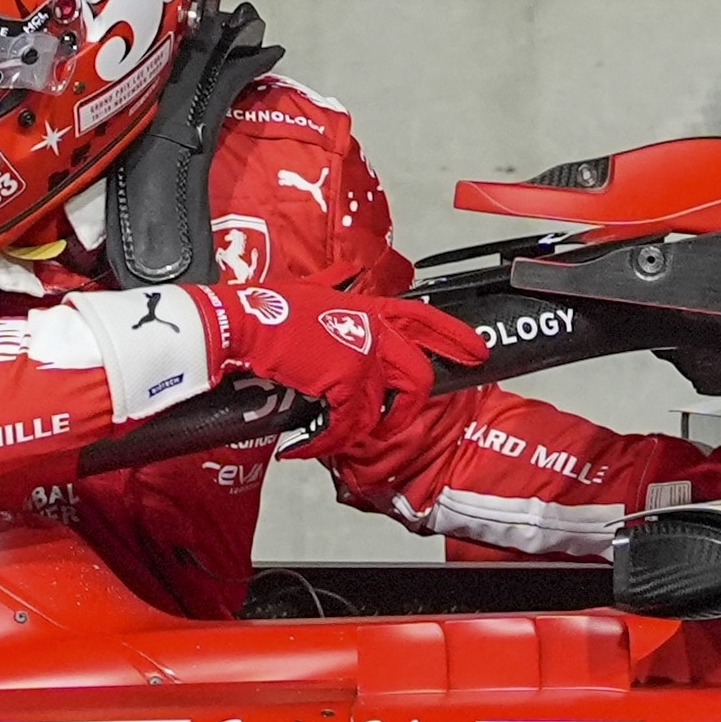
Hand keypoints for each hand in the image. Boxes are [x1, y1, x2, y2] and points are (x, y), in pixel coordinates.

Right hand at [192, 284, 485, 456]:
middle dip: (409, 408)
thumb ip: (334, 282)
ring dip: (361, 431)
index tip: (478, 353)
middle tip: (398, 424)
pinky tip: (305, 447)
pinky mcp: (346, 380)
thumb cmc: (266, 307)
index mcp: (369, 307)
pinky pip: (349, 425)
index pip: (424, 319)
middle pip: (419, 376)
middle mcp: (374, 330)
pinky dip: (327, 442)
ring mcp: (364, 355)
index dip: (454, 336)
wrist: (242, 323)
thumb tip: (345, 273)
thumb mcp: (309, 287)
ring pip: (384, 409)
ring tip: (336, 437)